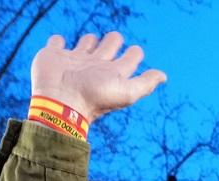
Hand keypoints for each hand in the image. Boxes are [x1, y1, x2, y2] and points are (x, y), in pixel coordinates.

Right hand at [30, 32, 166, 122]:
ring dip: (89, 40)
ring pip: (86, 43)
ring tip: (88, 46)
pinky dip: (58, 42)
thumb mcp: (127, 92)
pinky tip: (60, 45)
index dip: (135, 53)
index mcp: (113, 72)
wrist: (61, 103)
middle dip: (113, 40)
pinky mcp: (54, 56)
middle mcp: (96, 66)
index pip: (130, 57)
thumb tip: (164, 76)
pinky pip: (57, 44)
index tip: (134, 52)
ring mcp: (75, 60)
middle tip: (112, 42)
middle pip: (109, 45)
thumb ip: (146, 83)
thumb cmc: (95, 98)